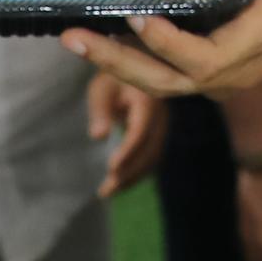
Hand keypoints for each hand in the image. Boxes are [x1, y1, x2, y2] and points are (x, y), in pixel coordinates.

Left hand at [59, 0, 261, 101]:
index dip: (169, 44)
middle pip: (174, 81)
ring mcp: (224, 76)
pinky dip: (130, 61)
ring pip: (164, 85)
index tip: (137, 15)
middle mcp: (239, 68)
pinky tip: (99, 39)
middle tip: (75, 36)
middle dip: (122, 63)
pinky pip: (166, 76)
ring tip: (74, 39)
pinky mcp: (208, 72)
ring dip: (117, 66)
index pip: (209, 57)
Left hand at [88, 71, 164, 197]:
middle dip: (129, 173)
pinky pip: (152, 157)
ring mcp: (163, 126)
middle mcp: (161, 116)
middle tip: (106, 190)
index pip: (140, 131)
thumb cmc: (112, 80)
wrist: (133, 68)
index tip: (111, 168)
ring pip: (153, 157)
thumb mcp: (101, 89)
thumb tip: (98, 136)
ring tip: (108, 192)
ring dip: (132, 177)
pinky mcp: (159, 134)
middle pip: (150, 150)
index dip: (127, 151)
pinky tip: (121, 183)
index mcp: (148, 101)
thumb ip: (100, 110)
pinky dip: (137, 172)